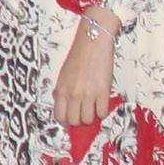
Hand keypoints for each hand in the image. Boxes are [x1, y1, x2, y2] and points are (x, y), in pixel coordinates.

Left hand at [53, 12, 116, 126]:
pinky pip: (103, 112)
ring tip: (93, 108)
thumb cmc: (78, 57)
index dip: (65, 121)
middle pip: (74, 121)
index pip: (59, 116)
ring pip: (88, 119)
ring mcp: (88, 94)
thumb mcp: (63, 75)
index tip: (70, 120)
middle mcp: (72, 94)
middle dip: (79, 121)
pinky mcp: (103, 92)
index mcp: (60, 90)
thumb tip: (66, 107)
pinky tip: (101, 104)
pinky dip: (102, 111)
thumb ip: (63, 91)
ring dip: (91, 117)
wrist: (92, 43)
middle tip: (83, 114)